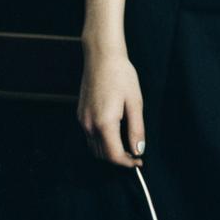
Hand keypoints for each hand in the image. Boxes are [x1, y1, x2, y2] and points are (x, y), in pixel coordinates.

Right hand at [77, 49, 145, 167]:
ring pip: (94, 148)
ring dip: (109, 152)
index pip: (114, 155)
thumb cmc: (121, 75)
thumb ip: (136, 129)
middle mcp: (89, 125)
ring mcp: (82, 120)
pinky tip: (113, 132)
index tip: (139, 161)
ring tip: (125, 144)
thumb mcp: (135, 102)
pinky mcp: (80, 114)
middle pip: (103, 155)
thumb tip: (139, 149)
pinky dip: (101, 142)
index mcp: (104, 123)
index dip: (128, 162)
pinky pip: (89, 136)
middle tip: (135, 154)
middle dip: (119, 159)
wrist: (102, 56)